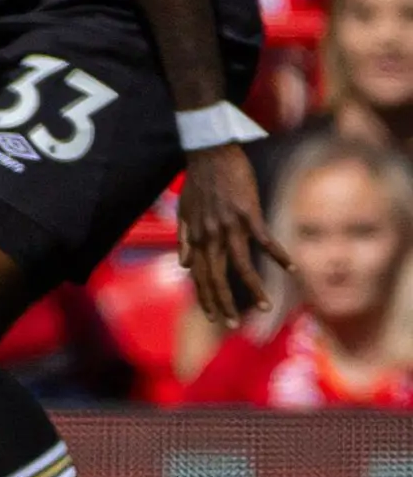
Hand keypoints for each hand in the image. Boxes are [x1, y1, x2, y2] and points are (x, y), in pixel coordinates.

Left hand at [174, 141, 287, 326]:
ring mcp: (230, 225)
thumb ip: (185, 240)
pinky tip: (291, 270)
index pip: (200, 275)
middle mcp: (211, 235)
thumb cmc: (198, 181)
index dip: (205, 296)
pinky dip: (278, 255)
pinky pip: (265, 240)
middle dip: (222, 302)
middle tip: (231, 324)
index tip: (213, 315)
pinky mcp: (249, 213)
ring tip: (265, 307)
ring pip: (240, 264)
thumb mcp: (184, 212)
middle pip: (216, 276)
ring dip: (253, 288)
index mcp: (197, 236)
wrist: (208, 152)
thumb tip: (185, 266)